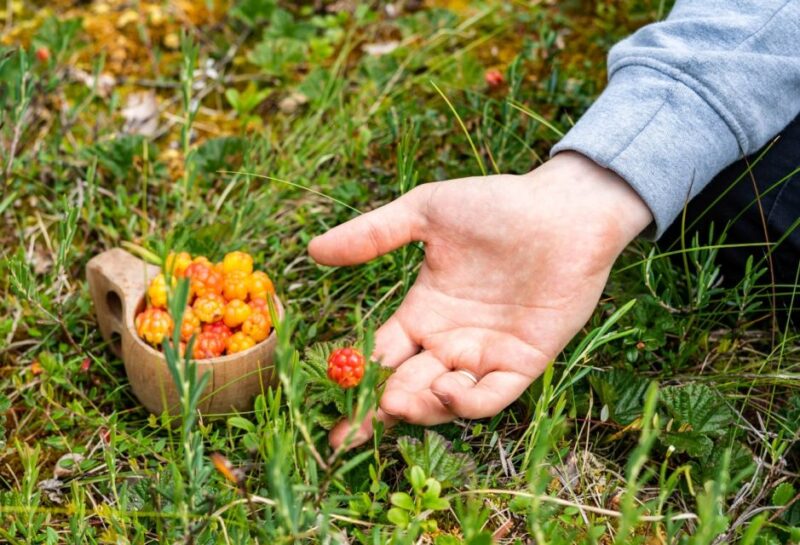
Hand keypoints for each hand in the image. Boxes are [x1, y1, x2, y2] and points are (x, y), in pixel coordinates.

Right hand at [309, 152, 652, 448]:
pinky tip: (446, 389)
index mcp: (423, 313)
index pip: (381, 357)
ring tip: (397, 403)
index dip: (354, 382)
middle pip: (406, 386)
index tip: (329, 406)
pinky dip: (467, 402)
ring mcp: (486, 354)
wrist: (563, 209)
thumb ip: (373, 234)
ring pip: (445, 400)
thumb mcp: (425, 213)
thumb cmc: (497, 205)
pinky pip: (491, 395)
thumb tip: (313, 250)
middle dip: (379, 411)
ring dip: (419, 408)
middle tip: (351, 429)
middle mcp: (450, 341)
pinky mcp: (523, 362)